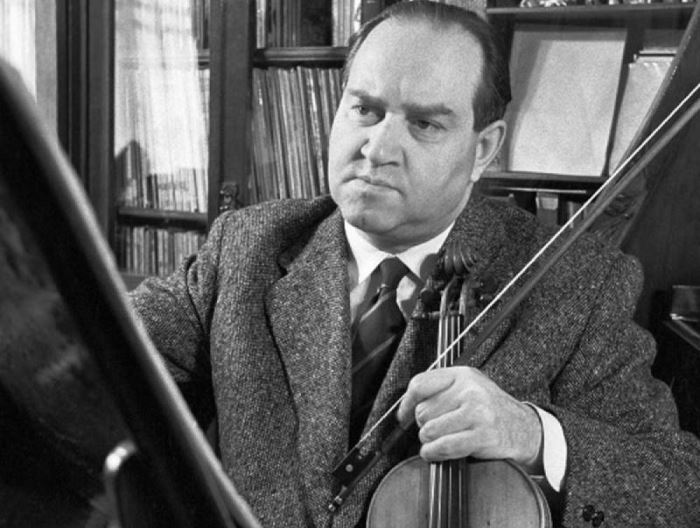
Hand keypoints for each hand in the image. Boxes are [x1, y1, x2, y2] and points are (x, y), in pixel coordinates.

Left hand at [396, 366, 542, 468]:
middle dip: (425, 425)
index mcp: (463, 374)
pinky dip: (434, 453)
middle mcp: (470, 389)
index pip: (420, 384)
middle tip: (439, 430)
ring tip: (442, 441)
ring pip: (429, 430)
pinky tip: (436, 453)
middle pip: (422, 411)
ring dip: (429, 441)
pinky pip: (443, 446)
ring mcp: (477, 412)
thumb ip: (441, 390)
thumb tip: (406, 407)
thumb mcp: (469, 388)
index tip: (403, 417)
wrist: (525, 429)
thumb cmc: (490, 410)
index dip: (406, 403)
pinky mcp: (482, 435)